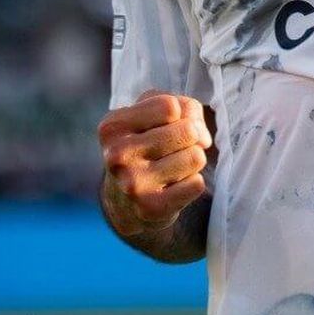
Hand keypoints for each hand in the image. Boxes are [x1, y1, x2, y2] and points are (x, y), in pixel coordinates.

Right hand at [98, 90, 212, 230]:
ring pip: (196, 157)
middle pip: (188, 131)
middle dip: (190, 138)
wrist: (125, 201)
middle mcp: (117, 155)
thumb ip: (182, 106)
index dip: (180, 114)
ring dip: (191, 161)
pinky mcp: (150, 208)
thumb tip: (200, 136)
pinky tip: (171, 188)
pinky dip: (191, 183)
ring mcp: (132, 184)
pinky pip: (197, 183)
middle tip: (172, 150)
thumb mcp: (153, 114)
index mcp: (112, 126)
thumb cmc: (147, 144)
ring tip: (170, 168)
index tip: (167, 127)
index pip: (170, 107)